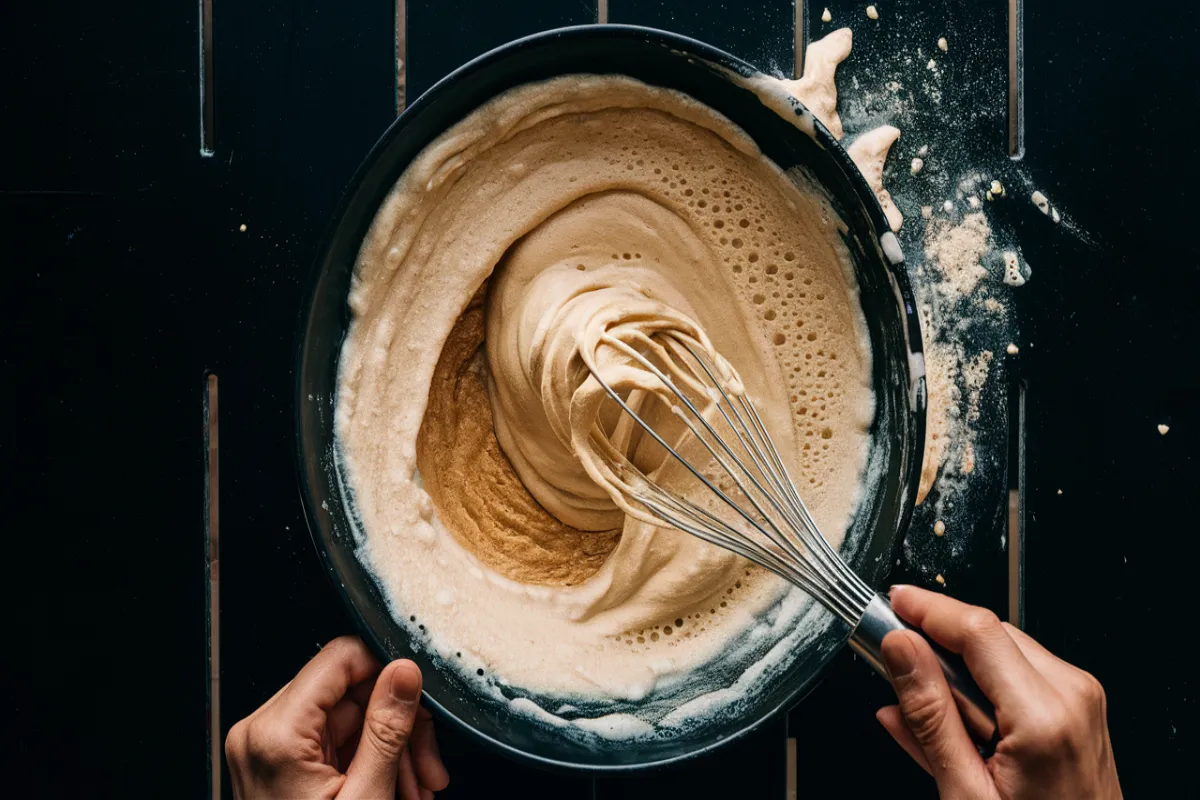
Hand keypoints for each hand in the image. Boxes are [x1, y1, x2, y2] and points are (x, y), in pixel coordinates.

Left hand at [226, 636, 449, 799]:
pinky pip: (334, 741)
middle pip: (348, 691)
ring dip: (390, 748)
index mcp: (276, 733)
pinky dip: (369, 760)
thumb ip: (387, 729)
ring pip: (348, 717)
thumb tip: (404, 672)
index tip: (417, 701)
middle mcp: (262, 732)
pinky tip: (395, 788)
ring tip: (415, 788)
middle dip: (396, 726)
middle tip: (425, 766)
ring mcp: (267, 748)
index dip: (387, 672)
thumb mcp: (367, 797)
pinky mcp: (278, 763)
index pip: (340, 658)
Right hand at [876, 586, 1120, 799]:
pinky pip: (1018, 671)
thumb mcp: (965, 793)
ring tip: (934, 719)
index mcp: (1043, 718)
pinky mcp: (1078, 705)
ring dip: (958, 669)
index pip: (977, 629)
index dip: (927, 608)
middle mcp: (1071, 696)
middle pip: (988, 633)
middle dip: (938, 643)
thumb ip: (928, 715)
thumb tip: (900, 649)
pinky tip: (959, 723)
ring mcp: (1080, 699)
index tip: (892, 603)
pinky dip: (981, 687)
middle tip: (894, 666)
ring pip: (1001, 649)